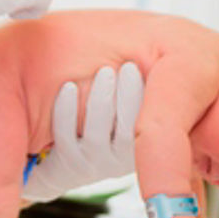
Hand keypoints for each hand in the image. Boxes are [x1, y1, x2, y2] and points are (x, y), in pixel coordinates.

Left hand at [22, 62, 143, 200]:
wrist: (56, 156)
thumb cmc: (97, 110)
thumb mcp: (123, 96)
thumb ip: (140, 79)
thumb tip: (161, 50)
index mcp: (141, 141)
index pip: (153, 125)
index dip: (148, 97)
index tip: (145, 68)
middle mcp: (122, 159)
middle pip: (130, 132)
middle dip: (130, 96)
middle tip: (129, 67)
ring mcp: (96, 165)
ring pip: (98, 136)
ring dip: (101, 101)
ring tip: (104, 71)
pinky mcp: (70, 167)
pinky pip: (67, 139)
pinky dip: (67, 112)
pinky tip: (68, 87)